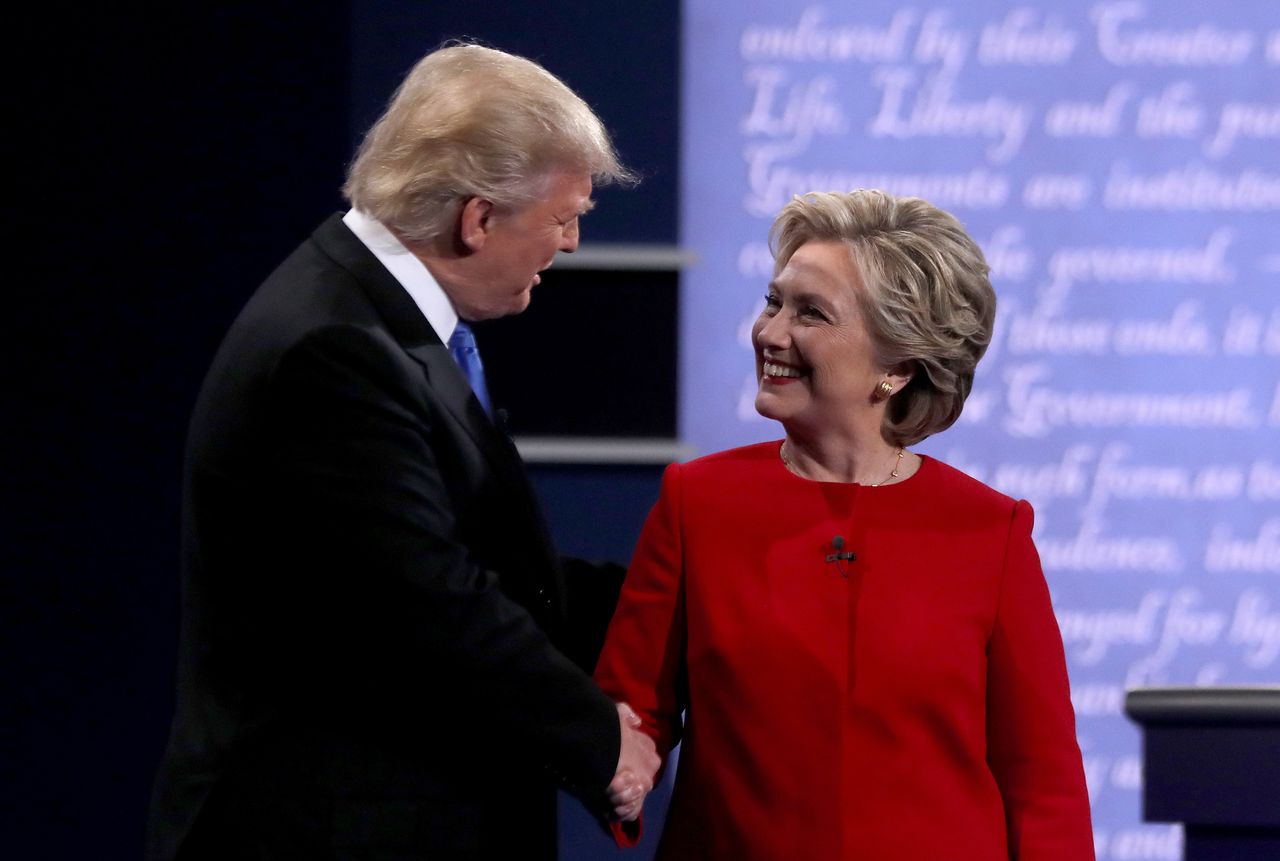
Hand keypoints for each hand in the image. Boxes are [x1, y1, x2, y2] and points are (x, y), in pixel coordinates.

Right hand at [609, 702, 658, 820]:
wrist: (601, 747)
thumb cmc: (608, 728)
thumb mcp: (619, 711)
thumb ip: (628, 715)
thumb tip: (636, 723)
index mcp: (650, 752)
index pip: (644, 765)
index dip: (629, 769)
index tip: (615, 769)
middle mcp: (650, 771)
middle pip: (638, 784)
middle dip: (625, 786)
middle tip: (608, 781)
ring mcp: (642, 788)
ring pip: (633, 800)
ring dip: (620, 798)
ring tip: (608, 791)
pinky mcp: (632, 802)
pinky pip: (629, 813)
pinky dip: (619, 811)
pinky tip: (609, 802)